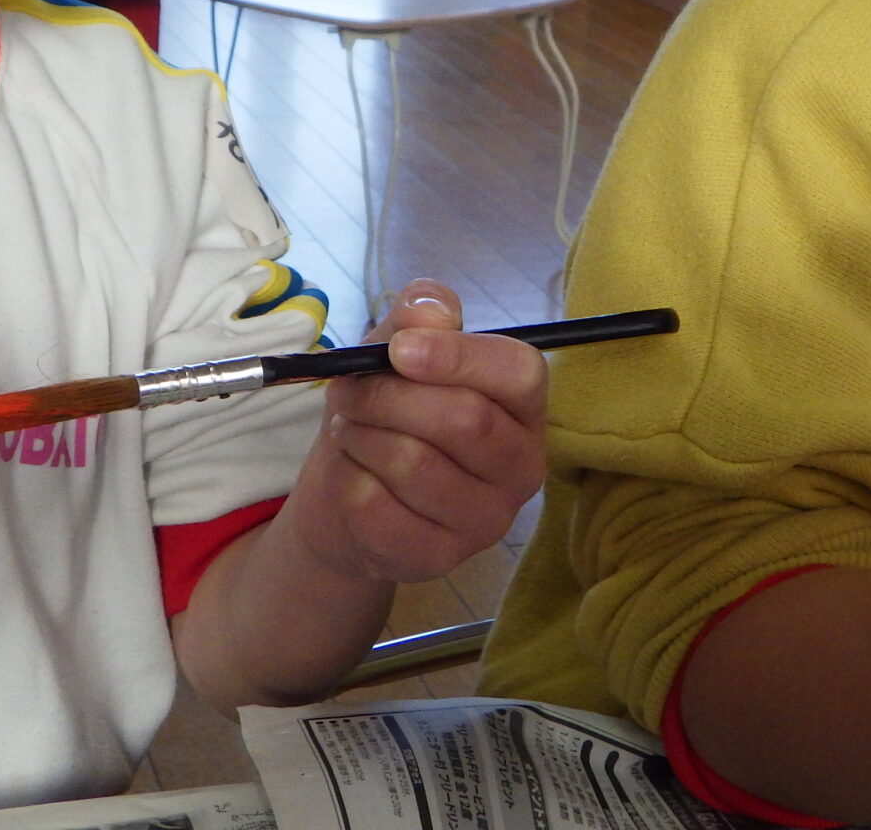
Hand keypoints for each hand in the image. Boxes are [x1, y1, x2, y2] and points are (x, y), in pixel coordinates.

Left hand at [284, 279, 547, 583]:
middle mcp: (522, 466)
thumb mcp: (394, 351)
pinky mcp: (440, 558)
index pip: (519, 373)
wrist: (348, 497)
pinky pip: (380, 510)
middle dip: (390, 397)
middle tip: (349, 391)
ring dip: (363, 436)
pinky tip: (352, 475)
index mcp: (522, 406)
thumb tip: (429, 313)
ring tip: (350, 430)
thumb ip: (418, 316)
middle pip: (466, 420)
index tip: (400, 351)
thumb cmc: (387, 413)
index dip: (459, 356)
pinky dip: (348, 482)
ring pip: (417, 464)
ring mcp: (487, 521)